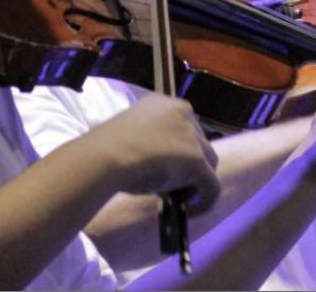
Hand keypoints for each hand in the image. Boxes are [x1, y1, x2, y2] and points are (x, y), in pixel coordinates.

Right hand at [89, 94, 219, 213]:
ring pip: (208, 163)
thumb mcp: (133, 135)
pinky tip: (191, 211)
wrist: (104, 157)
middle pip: (198, 143)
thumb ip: (152, 141)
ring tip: (175, 197)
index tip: (164, 166)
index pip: (184, 127)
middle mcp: (184, 113)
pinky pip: (211, 185)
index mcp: (165, 102)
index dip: (177, 149)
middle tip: (167, 184)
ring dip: (194, 180)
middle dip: (187, 164)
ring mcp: (192, 136)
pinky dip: (205, 200)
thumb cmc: (107, 148)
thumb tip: (163, 165)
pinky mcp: (197, 161)